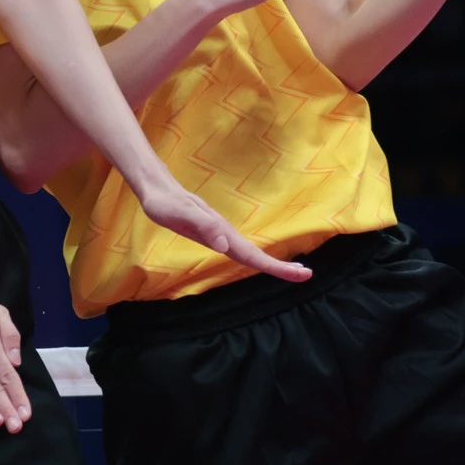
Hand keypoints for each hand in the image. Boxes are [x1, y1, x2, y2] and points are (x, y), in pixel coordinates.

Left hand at [129, 169, 312, 282]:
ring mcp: (220, 233)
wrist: (158, 189)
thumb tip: (224, 245)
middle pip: (257, 254)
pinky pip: (239, 248)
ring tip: (291, 271)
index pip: (253, 255)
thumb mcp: (181, 215)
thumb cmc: (165, 204)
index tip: (301, 273)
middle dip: (281, 267)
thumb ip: (203, 227)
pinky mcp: (213, 232)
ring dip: (271, 262)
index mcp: (222, 233)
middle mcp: (225, 234)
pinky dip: (254, 256)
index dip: (276, 266)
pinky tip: (256, 259)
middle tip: (306, 276)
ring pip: (250, 251)